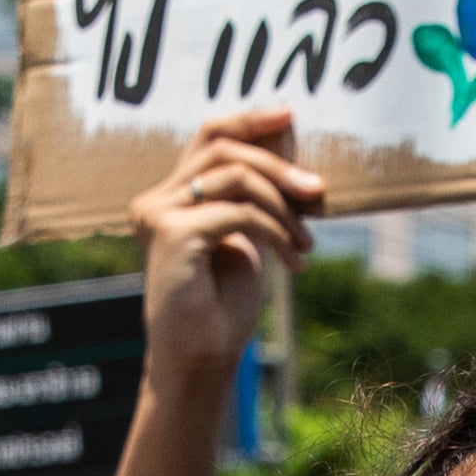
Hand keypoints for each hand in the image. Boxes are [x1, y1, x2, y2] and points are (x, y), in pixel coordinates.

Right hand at [127, 107, 320, 384]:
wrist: (200, 361)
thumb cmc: (222, 307)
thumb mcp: (248, 237)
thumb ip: (257, 193)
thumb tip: (287, 135)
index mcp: (170, 198)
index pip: (208, 136)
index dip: (249, 119)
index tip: (289, 114)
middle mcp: (155, 200)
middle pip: (225, 149)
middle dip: (280, 167)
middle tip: (320, 193)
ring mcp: (158, 215)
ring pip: (236, 176)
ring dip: (284, 206)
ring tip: (306, 242)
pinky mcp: (171, 234)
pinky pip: (239, 212)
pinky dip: (275, 231)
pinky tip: (292, 260)